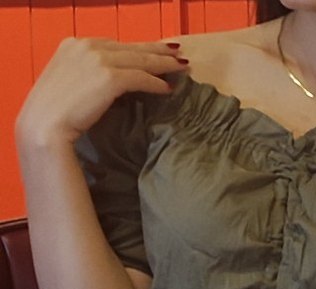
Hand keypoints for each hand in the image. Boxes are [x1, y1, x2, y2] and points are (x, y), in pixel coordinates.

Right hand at [16, 36, 187, 147]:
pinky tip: (168, 89)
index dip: (135, 48)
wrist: (44, 127)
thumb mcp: (65, 86)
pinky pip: (140, 78)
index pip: (113, 44)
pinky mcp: (109, 77)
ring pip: (140, 59)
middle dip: (156, 50)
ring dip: (163, 64)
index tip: (151, 50)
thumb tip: (103, 86)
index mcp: (74, 45)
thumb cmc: (51, 116)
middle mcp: (86, 46)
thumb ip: (83, 77)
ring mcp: (98, 59)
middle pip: (130, 47)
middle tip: (176, 53)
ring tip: (181, 67)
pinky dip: (156, 83)